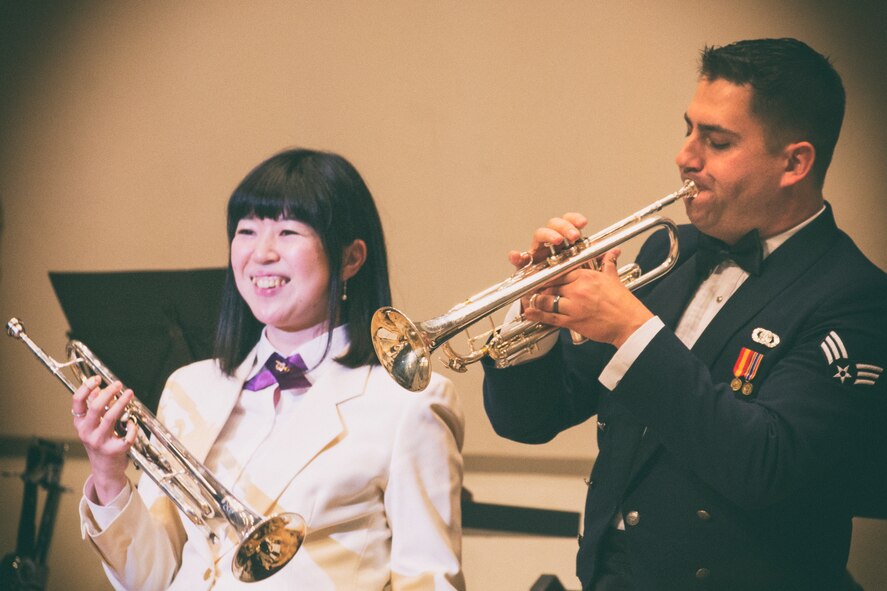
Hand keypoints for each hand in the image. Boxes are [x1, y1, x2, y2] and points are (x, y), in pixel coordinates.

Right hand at [72, 376, 137, 504]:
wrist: (105, 469)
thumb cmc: (100, 442)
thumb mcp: (93, 425)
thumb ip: (94, 407)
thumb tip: (97, 389)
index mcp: (80, 424)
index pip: (77, 403)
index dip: (86, 388)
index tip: (97, 378)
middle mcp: (86, 432)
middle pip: (95, 408)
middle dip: (108, 393)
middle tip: (118, 384)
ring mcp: (99, 442)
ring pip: (110, 418)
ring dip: (121, 403)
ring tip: (129, 393)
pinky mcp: (114, 450)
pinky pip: (126, 435)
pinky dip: (132, 426)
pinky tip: (132, 422)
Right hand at [510, 213, 588, 312]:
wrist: (554, 303)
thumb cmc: (569, 286)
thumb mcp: (585, 273)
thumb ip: (598, 262)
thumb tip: (615, 253)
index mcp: (565, 244)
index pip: (569, 224)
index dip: (574, 220)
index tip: (583, 223)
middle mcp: (550, 245)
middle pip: (554, 225)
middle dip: (564, 227)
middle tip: (573, 236)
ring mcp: (538, 253)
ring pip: (539, 236)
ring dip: (548, 235)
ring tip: (556, 240)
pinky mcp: (526, 266)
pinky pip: (520, 259)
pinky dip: (517, 257)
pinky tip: (518, 256)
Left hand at [523, 248, 653, 347]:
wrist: (629, 324)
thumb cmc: (623, 304)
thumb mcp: (613, 279)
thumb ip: (608, 264)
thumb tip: (613, 252)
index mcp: (586, 276)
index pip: (560, 271)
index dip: (547, 274)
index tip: (541, 275)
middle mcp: (578, 289)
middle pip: (550, 284)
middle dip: (538, 286)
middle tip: (530, 287)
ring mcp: (574, 305)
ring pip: (547, 300)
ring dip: (536, 300)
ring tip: (529, 299)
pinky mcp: (572, 321)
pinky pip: (550, 317)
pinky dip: (537, 315)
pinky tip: (529, 313)